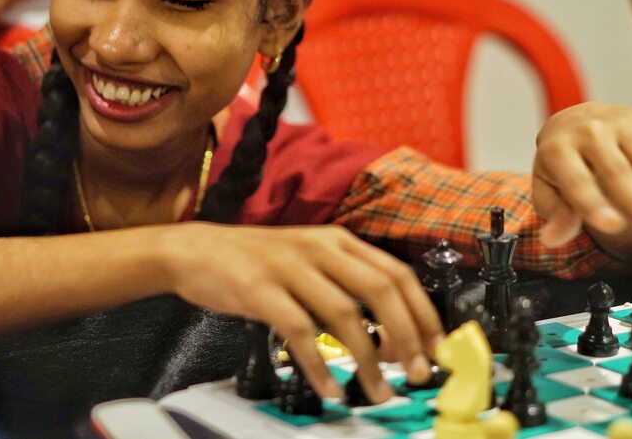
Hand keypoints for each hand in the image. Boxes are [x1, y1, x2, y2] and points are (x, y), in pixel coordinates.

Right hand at [163, 222, 442, 402]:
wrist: (196, 249)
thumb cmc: (256, 261)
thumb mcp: (309, 258)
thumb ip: (346, 285)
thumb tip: (390, 332)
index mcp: (337, 240)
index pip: (396, 272)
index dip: (422, 312)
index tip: (435, 347)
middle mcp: (319, 248)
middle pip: (380, 289)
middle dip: (407, 336)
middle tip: (416, 372)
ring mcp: (289, 267)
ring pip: (344, 314)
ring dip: (368, 360)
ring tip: (378, 391)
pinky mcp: (260, 289)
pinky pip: (299, 332)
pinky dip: (319, 365)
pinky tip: (329, 387)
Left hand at [532, 102, 631, 260]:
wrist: (574, 120)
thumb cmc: (561, 164)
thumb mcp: (547, 188)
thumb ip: (554, 214)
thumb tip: (552, 239)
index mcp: (557, 148)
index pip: (575, 179)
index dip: (592, 202)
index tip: (612, 226)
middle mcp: (589, 130)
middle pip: (616, 170)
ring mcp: (621, 121)